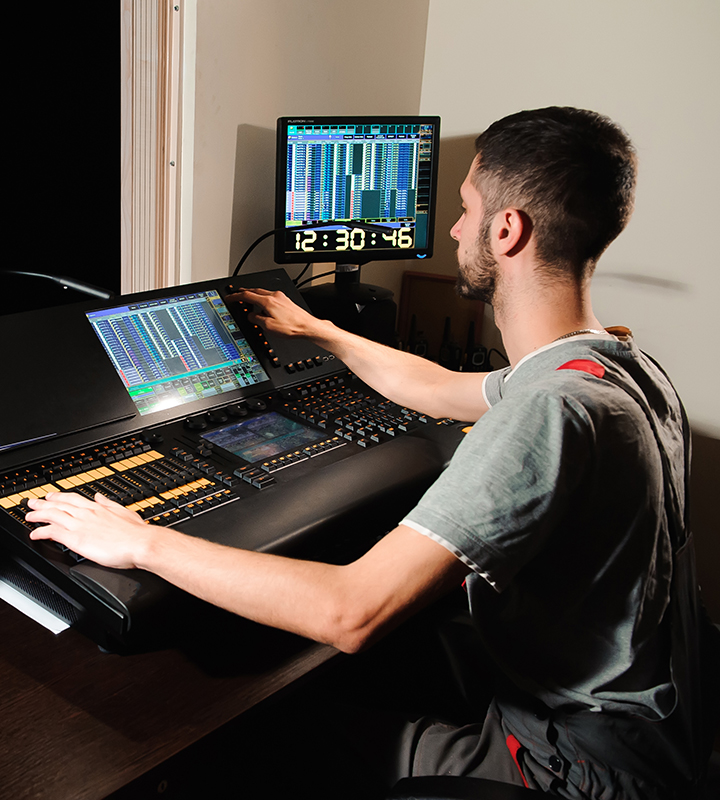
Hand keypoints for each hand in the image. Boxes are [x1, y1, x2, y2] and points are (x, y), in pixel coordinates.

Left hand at [26, 492, 152, 570]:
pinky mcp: (77, 539)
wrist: (141, 543)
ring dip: (38, 515)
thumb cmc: (137, 532)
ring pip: (53, 516)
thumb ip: (109, 504)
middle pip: (59, 505)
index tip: (51, 496)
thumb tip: (100, 496)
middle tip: (33, 503)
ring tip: (29, 517)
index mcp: (98, 508)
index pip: (73, 499)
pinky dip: (41, 532)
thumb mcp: (124, 511)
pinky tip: (35, 534)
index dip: (60, 497)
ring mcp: (81, 525)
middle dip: (44, 504)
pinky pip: (53, 533)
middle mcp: (87, 514)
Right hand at [227, 287, 324, 338]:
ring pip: (263, 293)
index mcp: (268, 301)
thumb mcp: (268, 326)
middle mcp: (275, 296)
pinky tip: (264, 304)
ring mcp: (281, 297)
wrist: (308, 327)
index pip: (247, 295)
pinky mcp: (286, 301)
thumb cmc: (292, 327)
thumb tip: (251, 316)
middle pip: (255, 291)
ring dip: (254, 294)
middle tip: (237, 294)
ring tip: (248, 298)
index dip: (236, 296)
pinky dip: (263, 298)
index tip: (230, 297)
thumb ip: (256, 319)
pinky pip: (270, 296)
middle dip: (244, 292)